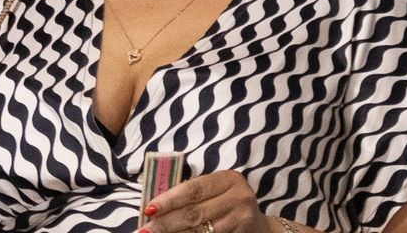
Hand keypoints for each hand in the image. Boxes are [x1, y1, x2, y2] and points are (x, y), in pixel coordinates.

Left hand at [142, 170, 270, 232]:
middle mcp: (239, 197)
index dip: (168, 200)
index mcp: (228, 179)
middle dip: (166, 223)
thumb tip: (154, 206)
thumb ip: (192, 195)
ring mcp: (243, 219)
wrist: (262, 229)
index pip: (192, 189)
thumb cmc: (228, 205)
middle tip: (145, 230)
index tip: (148, 209)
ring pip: (201, 232)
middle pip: (195, 213)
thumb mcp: (216, 192)